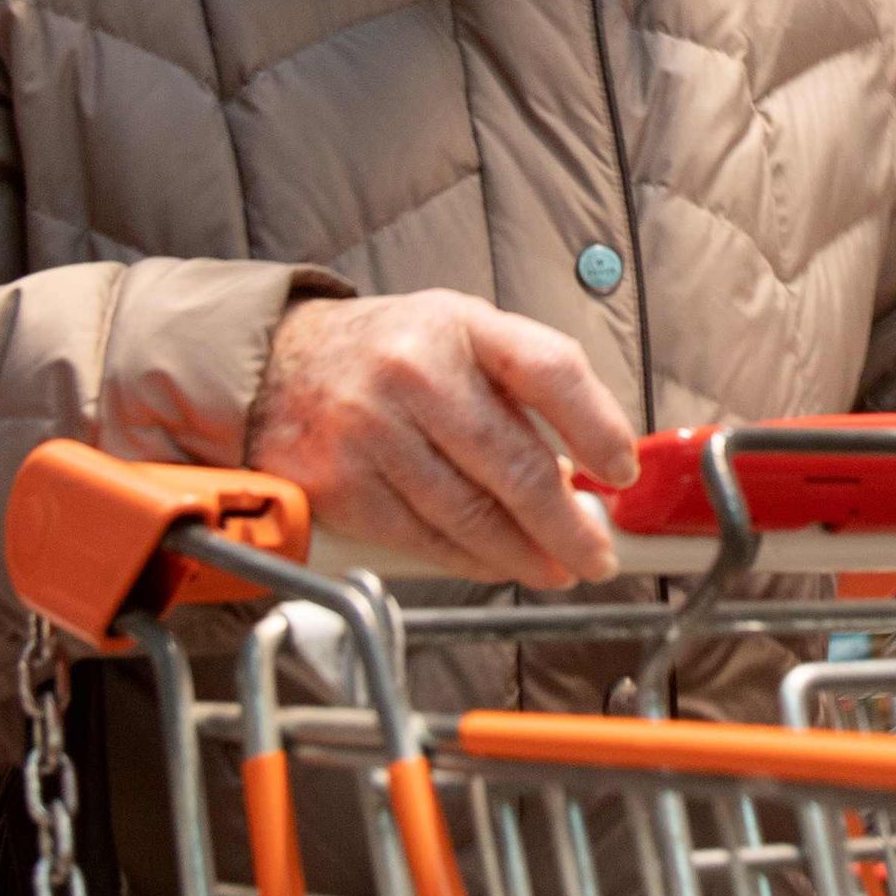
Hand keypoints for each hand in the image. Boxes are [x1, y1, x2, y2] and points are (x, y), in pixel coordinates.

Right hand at [247, 291, 638, 587]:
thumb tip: (589, 465)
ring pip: (470, 515)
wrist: (274, 364)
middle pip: (515, 465)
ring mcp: (370, 431)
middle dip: (568, 526)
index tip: (621, 472)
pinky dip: (469, 561)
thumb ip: (525, 384)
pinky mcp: (338, 484)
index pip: (550, 370)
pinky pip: (421, 539)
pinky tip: (495, 564)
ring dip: (525, 554)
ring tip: (556, 568)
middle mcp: (414, 373)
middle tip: (597, 555)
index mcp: (461, 326)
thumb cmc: (391, 354)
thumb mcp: (463, 334)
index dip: (597, 427)